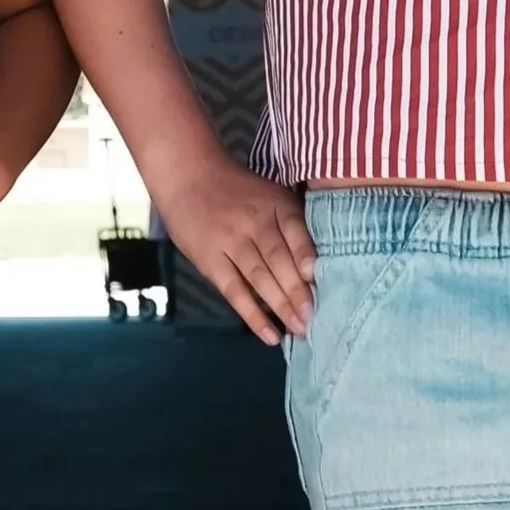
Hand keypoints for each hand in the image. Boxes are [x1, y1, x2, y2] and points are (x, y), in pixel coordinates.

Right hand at [160, 155, 315, 342]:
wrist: (187, 175)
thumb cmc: (236, 188)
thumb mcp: (270, 192)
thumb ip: (293, 220)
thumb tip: (318, 262)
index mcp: (276, 204)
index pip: (296, 234)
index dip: (308, 258)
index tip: (322, 282)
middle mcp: (255, 222)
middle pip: (281, 262)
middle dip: (299, 294)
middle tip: (316, 321)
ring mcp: (231, 242)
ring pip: (260, 279)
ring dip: (281, 308)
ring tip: (299, 331)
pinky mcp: (210, 260)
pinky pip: (234, 291)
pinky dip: (253, 315)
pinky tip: (269, 334)